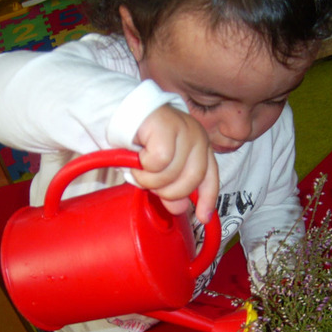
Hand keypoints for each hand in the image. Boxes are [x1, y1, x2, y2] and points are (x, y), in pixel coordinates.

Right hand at [133, 104, 218, 222]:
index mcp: (200, 148)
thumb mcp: (160, 172)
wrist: (121, 114)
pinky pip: (158, 161)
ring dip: (150, 179)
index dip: (208, 199)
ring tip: (140, 169)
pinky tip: (137, 157)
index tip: (202, 217)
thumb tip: (180, 208)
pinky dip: (143, 166)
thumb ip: (171, 189)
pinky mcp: (167, 125)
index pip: (210, 178)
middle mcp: (197, 137)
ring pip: (172, 173)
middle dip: (169, 191)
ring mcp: (184, 129)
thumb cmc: (142, 143)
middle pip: (191, 180)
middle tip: (151, 185)